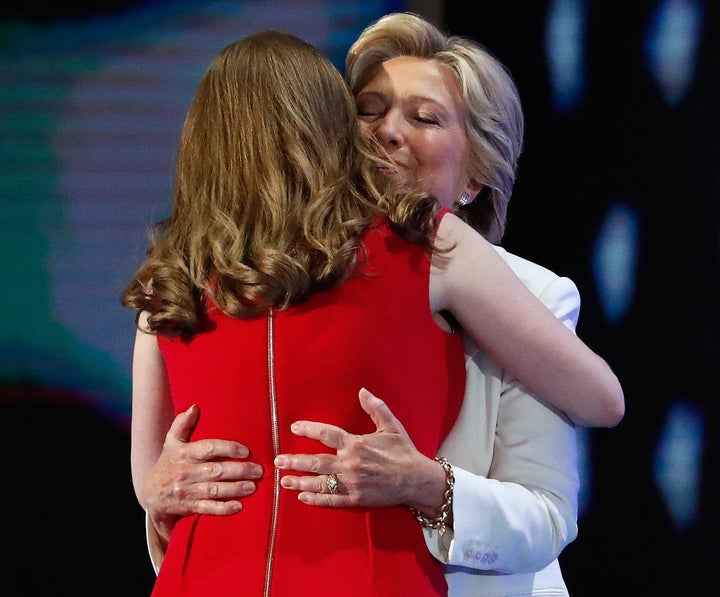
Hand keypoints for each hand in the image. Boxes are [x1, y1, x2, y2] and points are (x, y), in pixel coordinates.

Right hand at [144, 404, 263, 541]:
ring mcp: (187, 491)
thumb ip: (182, 424)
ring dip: (236, 489)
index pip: (209, 448)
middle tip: (259, 470)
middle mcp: (186, 472)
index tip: (245, 451)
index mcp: (184, 453)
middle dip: (239, 470)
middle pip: (216, 471)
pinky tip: (238, 506)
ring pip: (215, 490)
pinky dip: (223, 508)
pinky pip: (208, 508)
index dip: (228, 449)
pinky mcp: (189, 506)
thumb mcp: (171, 442)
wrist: (150, 493)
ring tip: (253, 486)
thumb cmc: (168, 463)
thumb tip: (194, 407)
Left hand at [274, 388, 444, 512]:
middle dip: (294, 461)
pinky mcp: (356, 499)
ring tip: (283, 481)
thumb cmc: (404, 451)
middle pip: (316, 462)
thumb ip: (375, 408)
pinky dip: (315, 499)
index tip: (294, 427)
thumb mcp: (391, 426)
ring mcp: (352, 483)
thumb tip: (362, 391)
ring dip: (299, 481)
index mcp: (356, 444)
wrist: (417, 480)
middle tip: (277, 461)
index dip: (308, 429)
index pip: (326, 434)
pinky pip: (331, 500)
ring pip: (320, 482)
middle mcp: (350, 464)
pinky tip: (302, 497)